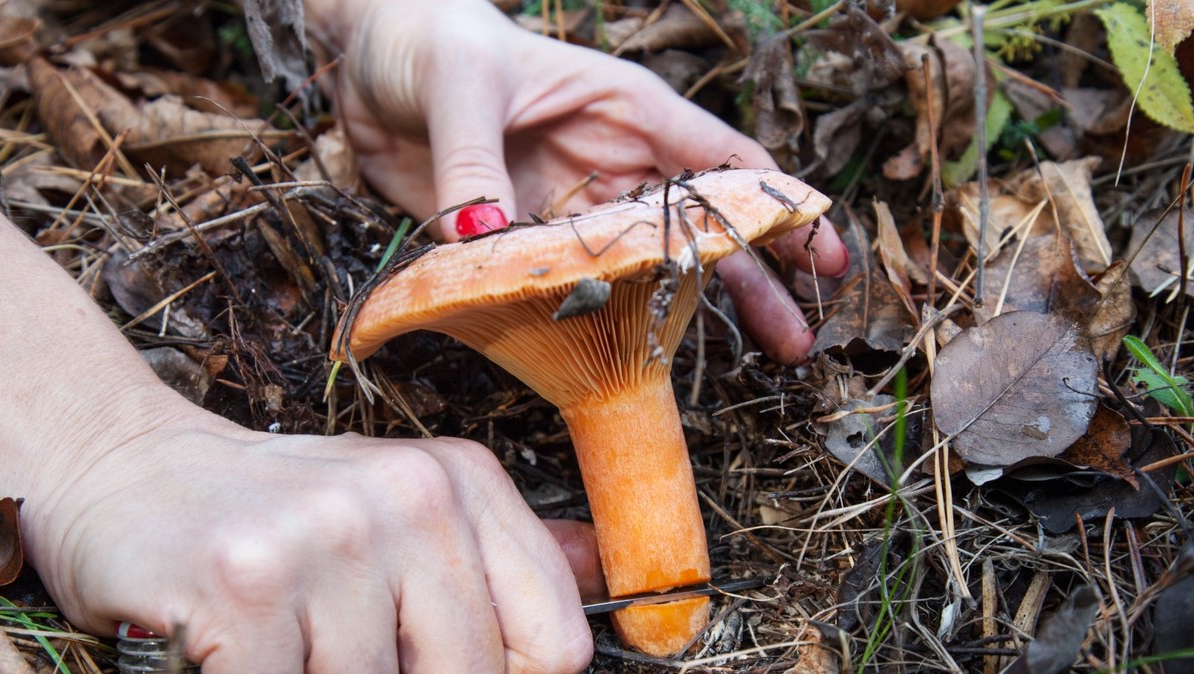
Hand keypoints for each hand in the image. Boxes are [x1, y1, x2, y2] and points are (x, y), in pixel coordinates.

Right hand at [24, 414, 598, 672]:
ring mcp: (331, 535)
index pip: (554, 644)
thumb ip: (498, 558)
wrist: (120, 467)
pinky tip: (233, 654)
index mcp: (461, 482)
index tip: (438, 672)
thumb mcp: (398, 515)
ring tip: (282, 643)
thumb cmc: (272, 516)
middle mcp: (409, 496)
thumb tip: (604, 584)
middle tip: (330, 649)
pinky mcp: (250, 582)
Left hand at [306, 0, 848, 362]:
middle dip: (752, 281)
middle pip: (698, 231)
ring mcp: (570, 211)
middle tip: (798, 340)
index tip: (824, 253)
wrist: (370, 59)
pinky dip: (595, 323)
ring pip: (646, 272)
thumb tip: (483, 240)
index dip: (777, 207)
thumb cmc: (431, 42)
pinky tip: (625, 359)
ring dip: (691, 315)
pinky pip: (568, 291)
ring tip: (752, 361)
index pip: (721, 160)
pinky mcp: (523, 243)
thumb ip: (475, 163)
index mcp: (625, 111)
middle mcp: (610, 166)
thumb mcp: (460, 88)